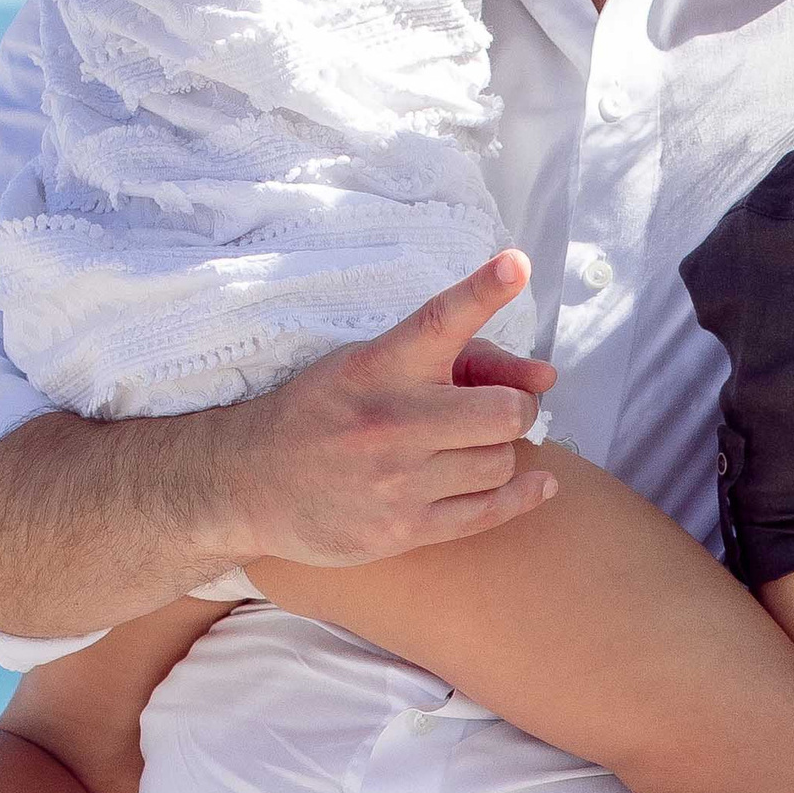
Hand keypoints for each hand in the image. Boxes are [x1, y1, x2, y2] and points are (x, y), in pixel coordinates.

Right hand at [216, 253, 559, 568]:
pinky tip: (537, 484)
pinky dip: (522, 495)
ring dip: (499, 452)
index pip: (441, 319)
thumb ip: (453, 361)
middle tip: (500, 409)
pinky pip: (489, 512)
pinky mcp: (403, 528)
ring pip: (500, 462)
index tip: (516, 264)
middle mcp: (392, 420)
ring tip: (472, 447)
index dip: (484, 290)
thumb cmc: (320, 413)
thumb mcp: (363, 366)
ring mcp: (398, 480)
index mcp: (379, 366)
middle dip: (516, 408)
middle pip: (505, 411)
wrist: (247, 482)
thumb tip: (546, 376)